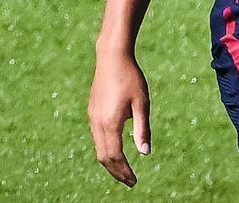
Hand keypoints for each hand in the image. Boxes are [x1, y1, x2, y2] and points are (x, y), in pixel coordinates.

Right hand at [89, 51, 150, 186]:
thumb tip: (145, 154)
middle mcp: (98, 122)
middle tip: (130, 181)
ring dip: (110, 162)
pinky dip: (105, 149)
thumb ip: (142, 129)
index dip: (124, 172)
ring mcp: (93, 116)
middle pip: (104, 157)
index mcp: (110, 122)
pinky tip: (116, 150)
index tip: (134, 181)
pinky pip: (96, 137)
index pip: (115, 156)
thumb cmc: (130, 78)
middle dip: (116, 172)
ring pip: (98, 148)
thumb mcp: (142, 103)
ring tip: (124, 170)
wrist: (111, 56)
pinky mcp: (92, 111)